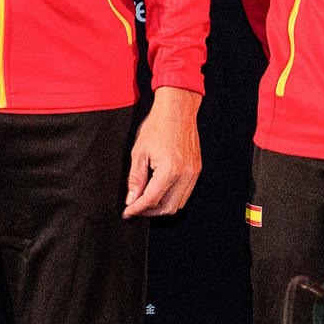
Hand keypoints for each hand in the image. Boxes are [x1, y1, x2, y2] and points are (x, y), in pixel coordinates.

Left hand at [123, 87, 202, 217]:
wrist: (178, 110)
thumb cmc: (157, 126)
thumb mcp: (139, 152)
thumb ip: (135, 179)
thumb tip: (131, 200)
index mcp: (170, 170)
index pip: (151, 200)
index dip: (137, 209)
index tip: (127, 213)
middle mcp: (185, 175)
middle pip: (168, 208)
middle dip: (150, 212)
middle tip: (135, 209)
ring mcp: (193, 173)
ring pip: (178, 204)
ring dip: (161, 207)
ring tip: (146, 202)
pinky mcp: (196, 170)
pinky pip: (185, 193)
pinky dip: (172, 198)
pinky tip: (159, 192)